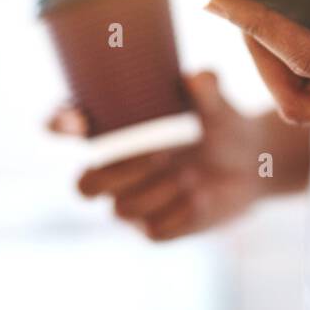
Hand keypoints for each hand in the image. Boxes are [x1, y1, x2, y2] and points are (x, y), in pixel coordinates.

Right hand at [48, 72, 309, 240]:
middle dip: (118, 173)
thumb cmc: (218, 123)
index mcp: (111, 130)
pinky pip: (153, 231)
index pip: (63, 126)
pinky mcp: (155, 228)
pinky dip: (180, 213)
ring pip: (121, 210)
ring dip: (157, 191)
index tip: (79, 120)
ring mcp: (131, 203)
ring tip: (192, 174)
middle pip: (84, 186)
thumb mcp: (215, 103)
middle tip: (161, 154)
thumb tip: (199, 77)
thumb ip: (206, 88)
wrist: (250, 163)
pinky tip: (202, 196)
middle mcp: (112, 170)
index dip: (60, 123)